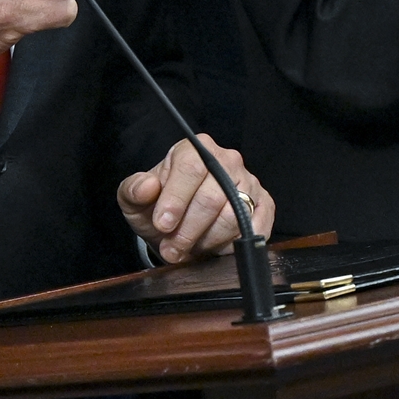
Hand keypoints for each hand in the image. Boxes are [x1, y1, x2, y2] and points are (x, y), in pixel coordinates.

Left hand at [117, 135, 273, 265]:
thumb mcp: (135, 200)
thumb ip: (134, 190)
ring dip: (207, 241)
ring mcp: (249, 182)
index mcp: (193, 149)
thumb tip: (147, 186)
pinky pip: (254, 230)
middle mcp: (226, 160)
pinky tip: (214, 247)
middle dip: (188, 230)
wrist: (179, 225)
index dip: (176, 199)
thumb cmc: (157, 207)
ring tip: (190, 248)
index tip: (162, 224)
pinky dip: (231, 246)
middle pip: (212, 198)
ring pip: (233, 217)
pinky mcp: (264, 204)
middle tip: (172, 249)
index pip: (190, 168)